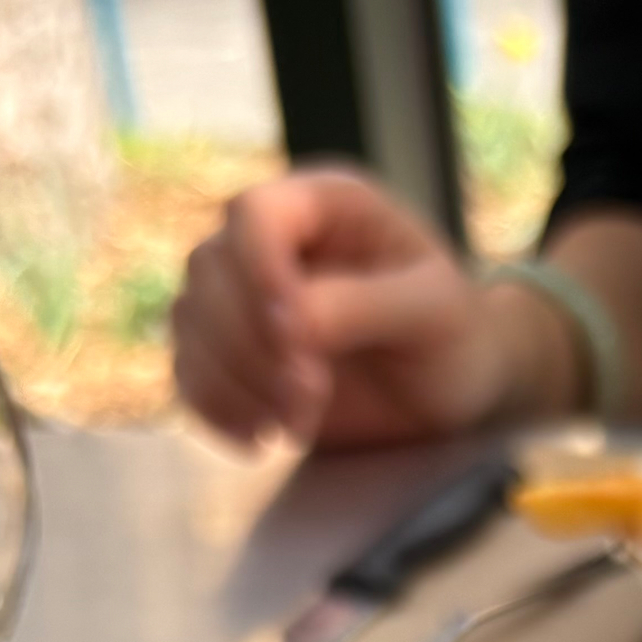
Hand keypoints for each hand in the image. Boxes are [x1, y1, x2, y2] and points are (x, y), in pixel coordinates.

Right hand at [171, 165, 579, 449]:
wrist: (451, 390)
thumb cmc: (454, 335)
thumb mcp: (430, 311)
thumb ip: (361, 305)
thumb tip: (288, 323)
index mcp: (323, 203)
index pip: (253, 214)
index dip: (259, 272)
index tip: (296, 340)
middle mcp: (271, 239)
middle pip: (211, 271)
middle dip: (252, 346)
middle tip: (309, 397)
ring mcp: (242, 295)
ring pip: (190, 322)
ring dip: (232, 383)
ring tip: (296, 422)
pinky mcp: (231, 354)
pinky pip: (188, 372)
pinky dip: (213, 409)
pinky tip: (261, 438)